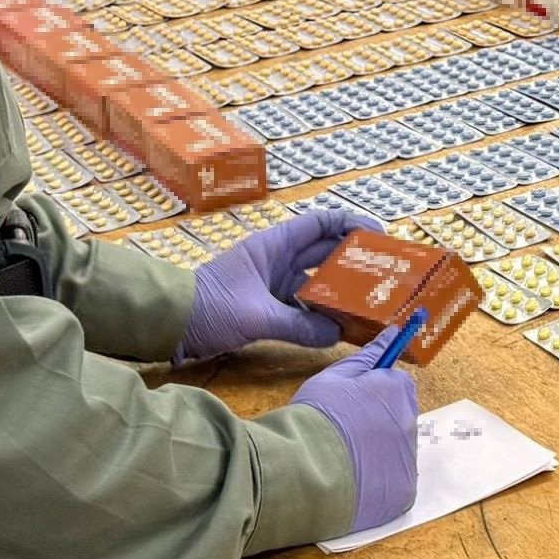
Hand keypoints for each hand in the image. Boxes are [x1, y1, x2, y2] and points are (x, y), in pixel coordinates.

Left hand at [175, 209, 380, 360]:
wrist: (170, 325)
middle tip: (388, 277)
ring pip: (316, 282)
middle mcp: (277, 260)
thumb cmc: (208, 309)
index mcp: (273, 246)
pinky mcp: (267, 307)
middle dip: (355, 262)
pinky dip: (320, 315)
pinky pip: (302, 307)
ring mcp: (272, 283)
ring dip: (340, 292)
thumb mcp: (256, 317)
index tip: (382, 238)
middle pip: (324, 253)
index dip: (352, 224)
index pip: (320, 223)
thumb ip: (298, 326)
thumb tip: (336, 334)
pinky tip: (341, 329)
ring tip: (372, 304)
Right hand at [290, 328, 417, 532]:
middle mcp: (412, 424)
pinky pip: (393, 481)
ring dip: (377, 450)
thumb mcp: (333, 377)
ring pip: (396, 449)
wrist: (307, 469)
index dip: (372, 390)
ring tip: (342, 456)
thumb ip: (367, 357)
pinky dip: (377, 480)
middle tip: (343, 427)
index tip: (352, 399)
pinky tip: (351, 479)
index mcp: (398, 391)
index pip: (397, 383)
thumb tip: (392, 335)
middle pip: (399, 416)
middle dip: (377, 419)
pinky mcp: (403, 493)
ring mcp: (410, 462)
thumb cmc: (318, 415)